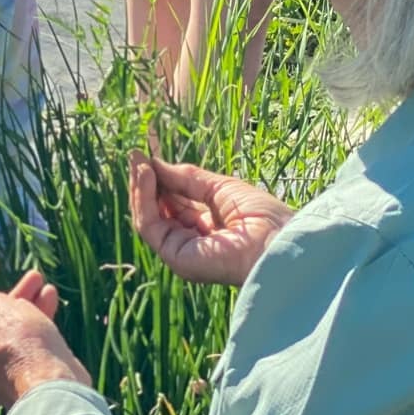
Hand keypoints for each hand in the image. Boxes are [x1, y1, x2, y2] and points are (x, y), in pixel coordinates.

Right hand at [130, 150, 290, 287]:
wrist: (278, 240)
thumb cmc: (260, 215)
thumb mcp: (218, 187)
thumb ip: (185, 179)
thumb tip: (153, 164)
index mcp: (208, 228)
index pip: (174, 204)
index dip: (160, 180)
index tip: (146, 157)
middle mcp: (193, 242)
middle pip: (158, 212)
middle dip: (146, 183)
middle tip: (135, 156)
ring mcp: (183, 252)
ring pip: (148, 219)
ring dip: (140, 189)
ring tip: (139, 163)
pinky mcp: (176, 258)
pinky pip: (150, 226)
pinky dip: (144, 200)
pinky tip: (147, 176)